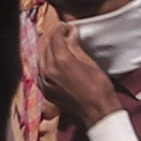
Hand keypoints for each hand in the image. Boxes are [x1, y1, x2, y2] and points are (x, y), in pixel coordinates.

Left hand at [32, 5, 122, 127]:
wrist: (97, 113)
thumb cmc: (99, 87)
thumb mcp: (89, 63)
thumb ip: (76, 47)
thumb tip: (71, 33)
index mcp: (60, 61)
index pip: (56, 37)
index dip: (62, 29)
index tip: (68, 27)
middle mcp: (48, 70)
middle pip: (45, 45)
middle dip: (54, 37)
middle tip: (64, 33)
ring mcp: (44, 81)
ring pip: (41, 57)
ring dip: (48, 48)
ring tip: (59, 45)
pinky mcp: (45, 90)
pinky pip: (40, 70)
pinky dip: (45, 62)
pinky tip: (54, 60)